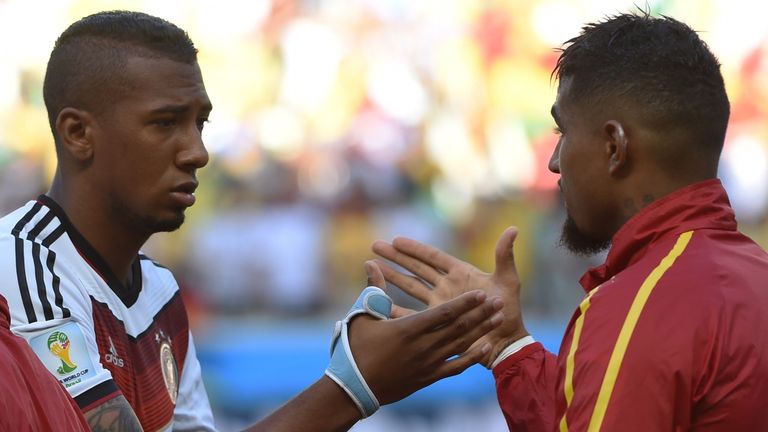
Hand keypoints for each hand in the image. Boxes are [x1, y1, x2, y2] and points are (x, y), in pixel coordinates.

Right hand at [346, 261, 503, 404]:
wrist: (353, 388)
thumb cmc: (355, 348)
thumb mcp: (362, 316)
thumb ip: (373, 289)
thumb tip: (370, 263)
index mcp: (408, 329)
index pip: (445, 313)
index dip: (465, 302)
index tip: (481, 293)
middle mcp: (423, 346)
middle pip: (459, 327)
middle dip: (481, 313)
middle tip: (500, 302)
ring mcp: (428, 363)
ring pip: (461, 344)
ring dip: (482, 330)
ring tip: (499, 318)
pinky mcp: (429, 378)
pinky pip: (456, 367)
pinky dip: (472, 356)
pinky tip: (485, 346)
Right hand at [371, 227, 528, 366]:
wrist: (507, 344)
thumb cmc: (510, 311)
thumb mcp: (508, 282)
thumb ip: (505, 256)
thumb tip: (513, 229)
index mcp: (460, 274)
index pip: (433, 257)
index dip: (415, 248)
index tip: (396, 239)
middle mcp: (446, 288)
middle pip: (417, 269)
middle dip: (396, 257)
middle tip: (376, 245)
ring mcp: (440, 306)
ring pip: (411, 288)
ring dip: (393, 278)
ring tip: (374, 267)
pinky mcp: (437, 324)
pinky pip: (414, 316)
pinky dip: (398, 309)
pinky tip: (382, 303)